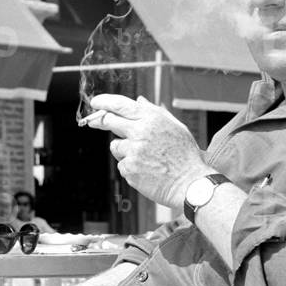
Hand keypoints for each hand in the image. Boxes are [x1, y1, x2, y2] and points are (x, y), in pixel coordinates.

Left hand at [84, 94, 214, 209]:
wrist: (189, 184)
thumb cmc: (185, 155)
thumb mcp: (176, 127)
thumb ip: (155, 112)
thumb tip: (139, 101)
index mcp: (152, 119)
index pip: (121, 105)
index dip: (105, 101)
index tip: (95, 102)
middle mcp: (140, 132)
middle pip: (109, 121)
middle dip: (102, 121)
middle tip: (97, 122)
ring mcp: (133, 151)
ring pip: (115, 146)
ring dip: (123, 149)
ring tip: (144, 158)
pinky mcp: (129, 169)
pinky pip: (121, 164)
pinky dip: (130, 166)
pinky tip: (146, 170)